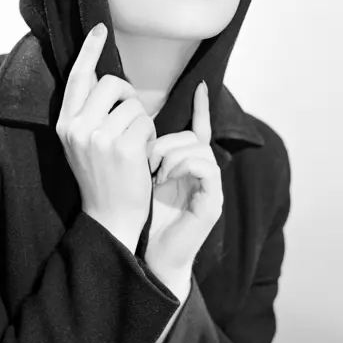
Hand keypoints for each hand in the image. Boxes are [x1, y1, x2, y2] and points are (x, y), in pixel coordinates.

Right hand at [56, 23, 156, 252]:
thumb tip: (106, 79)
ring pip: (134, 103)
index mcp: (65, 123)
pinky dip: (151, 135)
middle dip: (128, 96)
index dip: (89, 51)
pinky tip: (143, 155)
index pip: (78, 77)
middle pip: (113, 83)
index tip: (100, 29)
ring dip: (142, 121)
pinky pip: (147, 121)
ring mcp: (99, 137)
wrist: (109, 216)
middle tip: (129, 120)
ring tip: (133, 145)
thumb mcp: (82, 142)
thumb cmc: (101, 176)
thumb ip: (88, 112)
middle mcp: (77, 127)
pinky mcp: (123, 147)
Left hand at [145, 81, 223, 280]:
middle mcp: (202, 173)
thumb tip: (129, 122)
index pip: (199, 130)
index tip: (199, 86)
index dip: (201, 109)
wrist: (150, 255)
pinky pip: (206, 167)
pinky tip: (164, 179)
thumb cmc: (143, 216)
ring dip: (171, 154)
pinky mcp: (213, 201)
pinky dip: (183, 167)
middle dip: (166, 141)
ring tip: (154, 172)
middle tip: (147, 160)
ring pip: (199, 148)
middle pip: (194, 137)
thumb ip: (144, 152)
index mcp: (186, 166)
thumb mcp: (140, 176)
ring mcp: (210, 187)